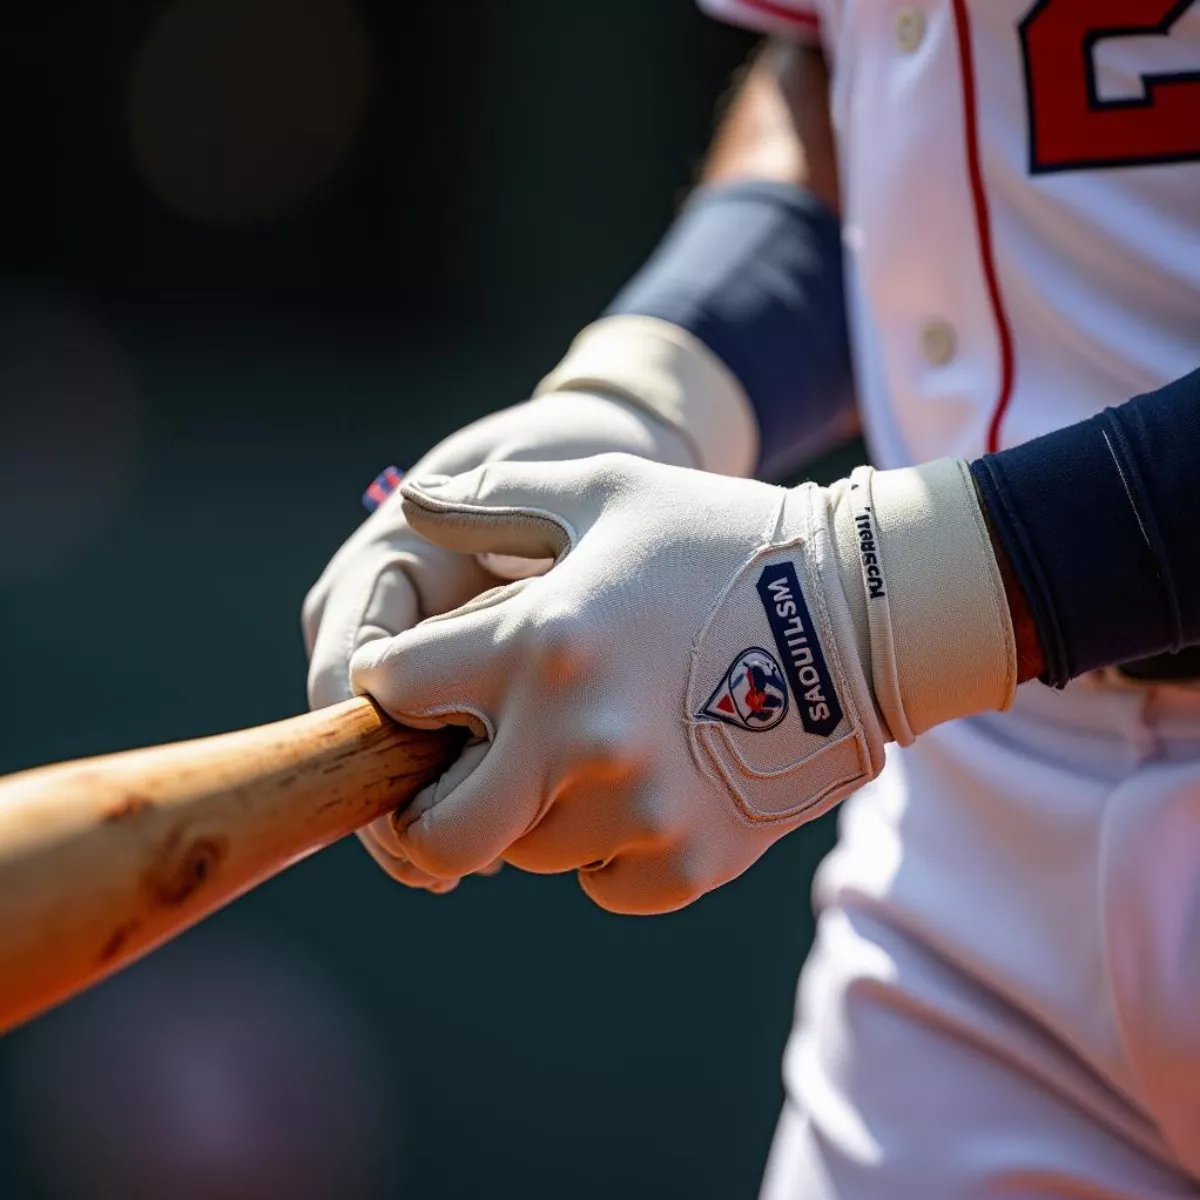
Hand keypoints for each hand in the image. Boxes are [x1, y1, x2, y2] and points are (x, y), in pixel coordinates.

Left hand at [302, 392, 693, 890]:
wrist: (865, 614)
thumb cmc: (724, 540)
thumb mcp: (610, 491)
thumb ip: (495, 499)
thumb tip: (408, 504)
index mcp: (541, 644)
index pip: (393, 691)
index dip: (391, 686)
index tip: (417, 686)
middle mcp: (577, 740)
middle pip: (440, 835)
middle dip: (428, 808)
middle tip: (456, 775)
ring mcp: (639, 810)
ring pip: (529, 854)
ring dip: (533, 811)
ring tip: (580, 751)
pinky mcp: (693, 859)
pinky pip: (606, 881)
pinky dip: (607, 845)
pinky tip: (643, 784)